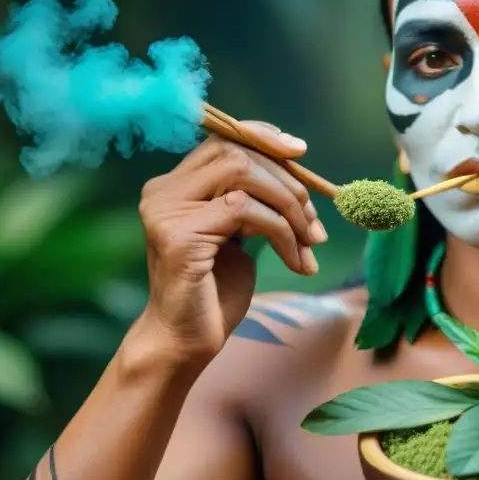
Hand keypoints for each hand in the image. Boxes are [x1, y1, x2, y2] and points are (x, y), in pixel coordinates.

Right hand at [135, 122, 326, 367]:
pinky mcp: (179, 234)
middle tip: (315, 223)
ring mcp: (166, 210)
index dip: (264, 137)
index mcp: (175, 186)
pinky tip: (296, 261)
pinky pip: (245, 210)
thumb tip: (301, 175)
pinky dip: (282, 232)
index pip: (223, 139)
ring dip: (288, 206)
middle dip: (288, 182)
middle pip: (237, 152)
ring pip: (243, 173)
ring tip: (309, 243)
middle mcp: (163, 191)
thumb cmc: (216, 292)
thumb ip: (255, 200)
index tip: (301, 153)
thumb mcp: (241, 234)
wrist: (187, 342)